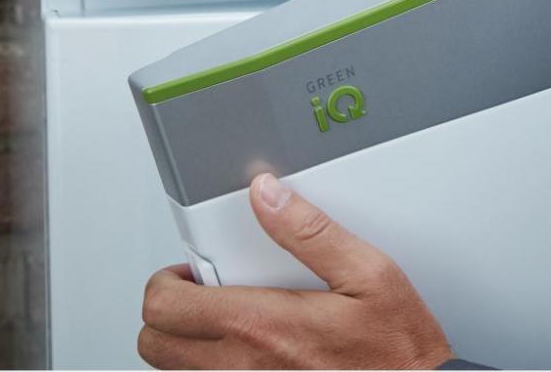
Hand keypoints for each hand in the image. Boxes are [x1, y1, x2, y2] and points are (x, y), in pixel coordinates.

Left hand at [138, 173, 454, 369]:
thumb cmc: (396, 349)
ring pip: (174, 370)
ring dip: (186, 343)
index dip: (167, 281)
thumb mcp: (369, 273)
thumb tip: (268, 196)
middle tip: (201, 294)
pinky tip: (247, 350)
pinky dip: (211, 367)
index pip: (164, 306)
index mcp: (261, 324)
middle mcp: (241, 365)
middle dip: (168, 312)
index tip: (192, 271)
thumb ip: (312, 231)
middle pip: (154, 343)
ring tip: (225, 321)